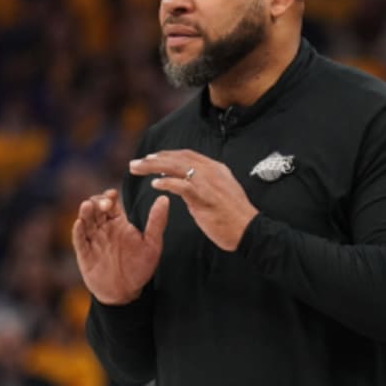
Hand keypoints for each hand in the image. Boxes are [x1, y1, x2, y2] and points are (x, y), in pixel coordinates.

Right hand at [72, 188, 168, 304]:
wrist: (126, 292)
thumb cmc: (140, 267)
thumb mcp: (152, 244)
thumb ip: (157, 222)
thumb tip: (165, 198)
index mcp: (119, 223)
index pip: (111, 203)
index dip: (109, 197)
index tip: (112, 194)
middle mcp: (104, 228)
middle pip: (96, 209)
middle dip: (97, 203)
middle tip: (104, 204)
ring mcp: (93, 240)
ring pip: (85, 221)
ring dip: (85, 212)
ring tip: (88, 206)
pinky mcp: (84, 253)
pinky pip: (79, 240)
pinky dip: (78, 231)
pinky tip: (79, 223)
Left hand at [129, 150, 257, 251]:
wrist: (250, 231)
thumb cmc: (235, 217)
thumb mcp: (220, 194)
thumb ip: (202, 188)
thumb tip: (184, 187)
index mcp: (216, 169)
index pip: (187, 155)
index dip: (166, 155)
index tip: (150, 158)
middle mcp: (211, 171)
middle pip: (177, 158)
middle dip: (154, 159)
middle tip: (135, 163)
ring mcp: (208, 184)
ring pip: (176, 167)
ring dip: (153, 167)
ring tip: (137, 169)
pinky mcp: (205, 198)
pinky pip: (181, 186)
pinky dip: (167, 183)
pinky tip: (154, 184)